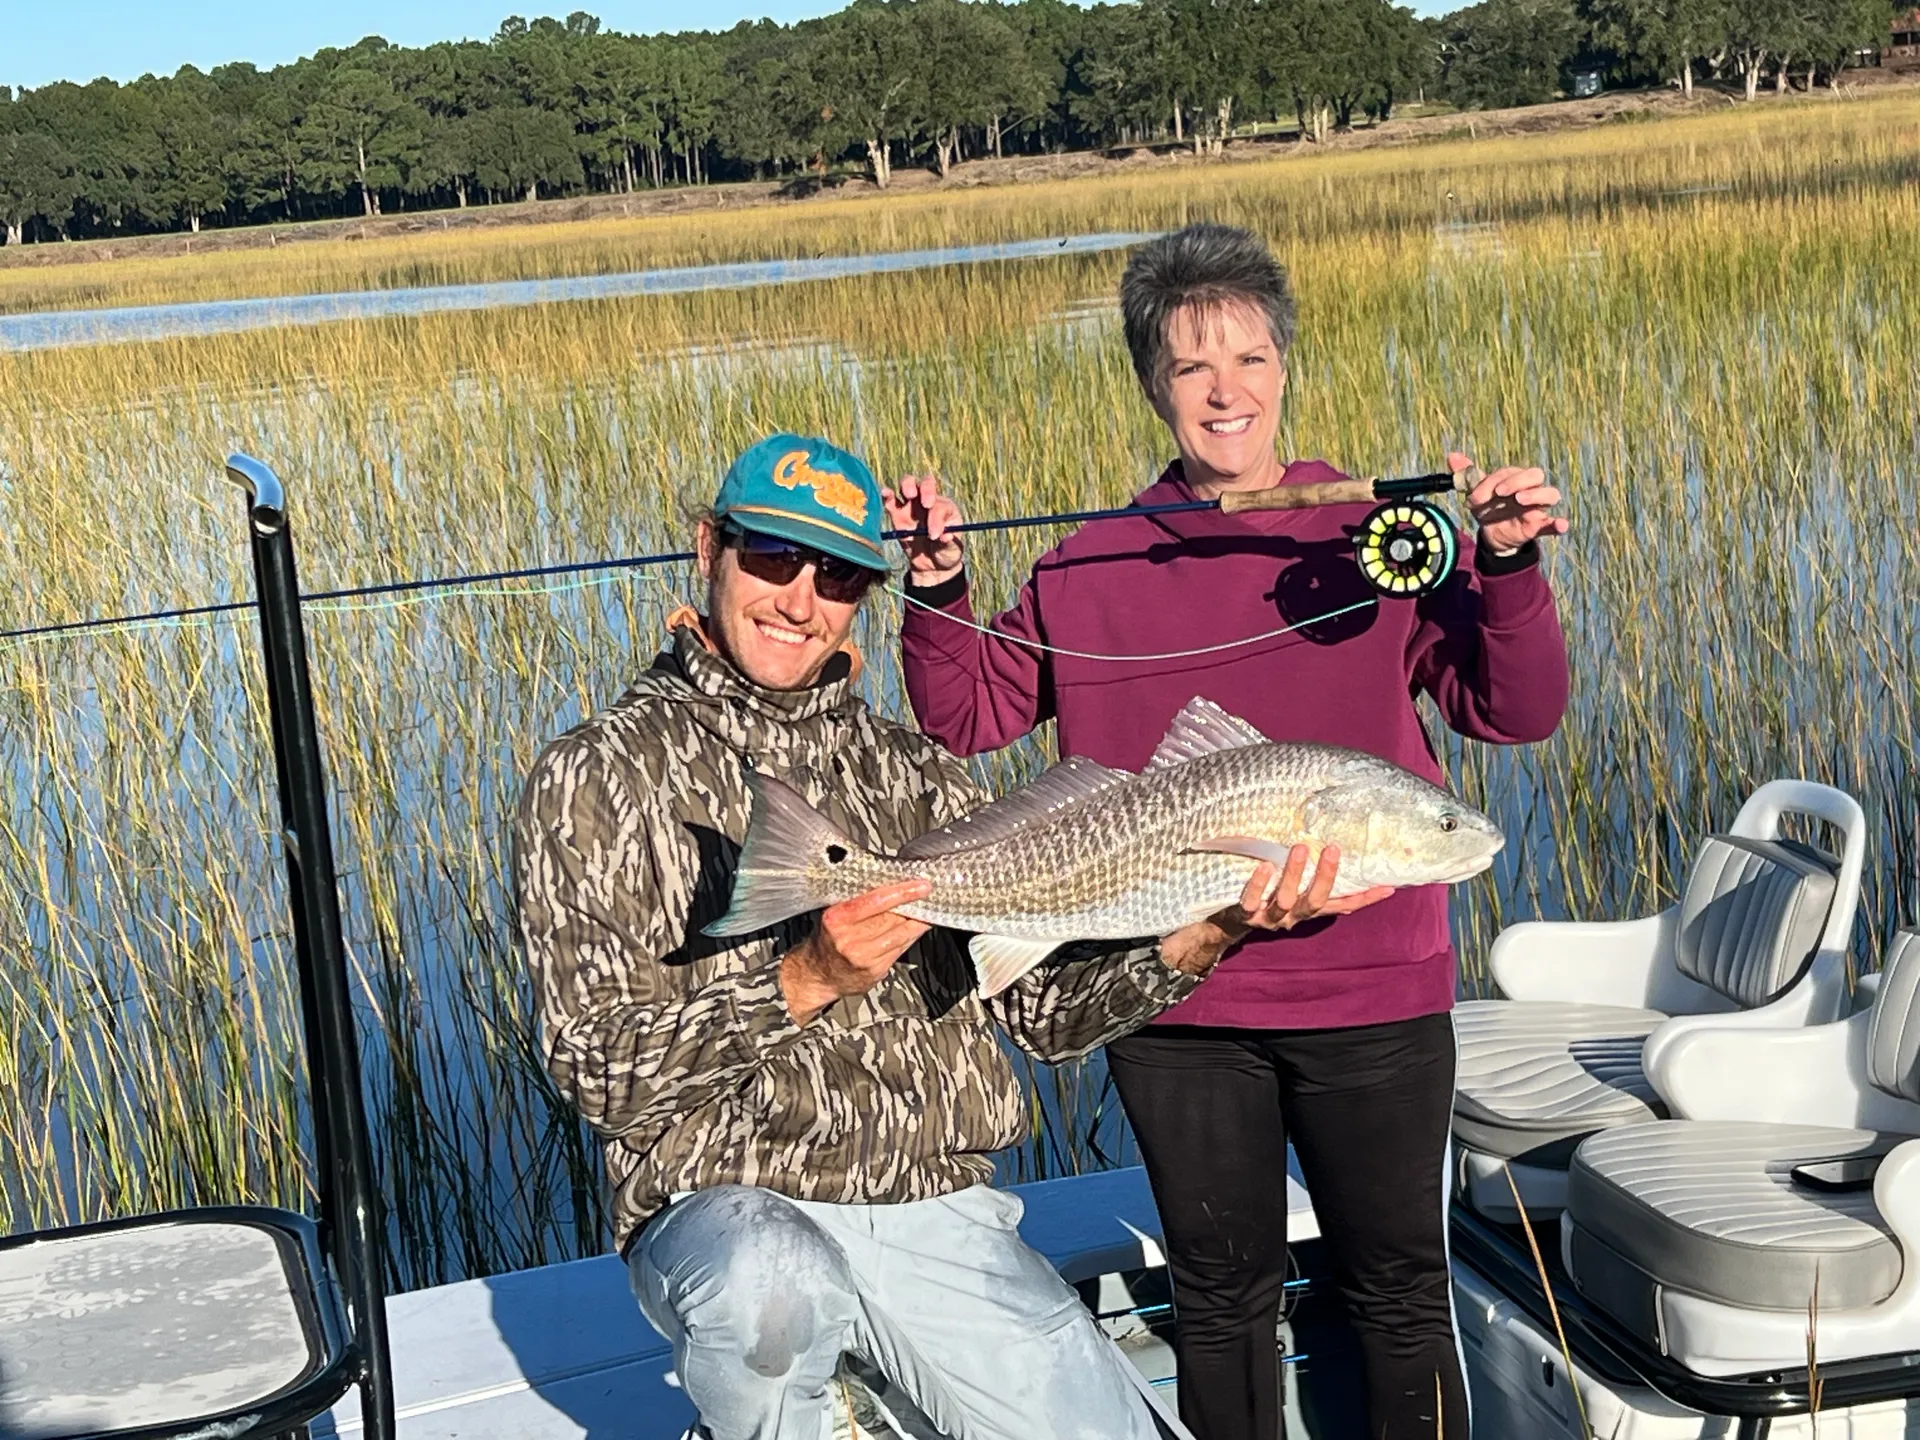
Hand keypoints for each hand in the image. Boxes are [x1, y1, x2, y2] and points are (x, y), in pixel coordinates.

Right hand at [779, 878, 932, 1022]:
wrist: (817, 975)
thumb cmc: (828, 940)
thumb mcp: (835, 915)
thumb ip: (859, 902)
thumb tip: (894, 885)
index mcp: (836, 919)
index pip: (876, 900)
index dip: (902, 892)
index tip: (920, 885)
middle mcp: (849, 939)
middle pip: (892, 917)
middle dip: (914, 904)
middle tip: (928, 892)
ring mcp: (863, 956)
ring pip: (901, 933)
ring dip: (918, 920)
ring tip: (928, 908)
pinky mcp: (875, 970)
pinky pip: (901, 948)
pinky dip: (912, 936)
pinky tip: (917, 928)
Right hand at [881, 474, 965, 586]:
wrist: (931, 564)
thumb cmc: (945, 553)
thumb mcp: (952, 551)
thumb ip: (949, 543)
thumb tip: (945, 536)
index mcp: (947, 508)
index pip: (940, 506)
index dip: (937, 519)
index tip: (934, 535)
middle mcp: (929, 501)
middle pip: (927, 483)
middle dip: (926, 490)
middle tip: (926, 505)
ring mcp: (912, 505)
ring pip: (909, 484)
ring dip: (908, 486)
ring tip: (909, 495)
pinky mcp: (897, 514)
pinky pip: (890, 500)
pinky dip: (887, 495)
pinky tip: (885, 493)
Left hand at [1160, 846, 1395, 977]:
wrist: (1217, 925)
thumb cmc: (1259, 896)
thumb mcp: (1287, 888)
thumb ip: (1307, 877)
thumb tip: (1331, 848)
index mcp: (1306, 910)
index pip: (1342, 904)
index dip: (1365, 898)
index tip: (1389, 886)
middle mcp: (1291, 917)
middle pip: (1316, 901)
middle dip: (1326, 876)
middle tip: (1332, 848)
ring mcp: (1267, 917)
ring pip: (1286, 900)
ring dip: (1293, 875)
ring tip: (1298, 848)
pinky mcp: (1244, 914)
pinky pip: (1251, 900)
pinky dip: (1258, 884)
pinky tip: (1263, 866)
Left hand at [1452, 451, 1569, 556]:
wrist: (1491, 534)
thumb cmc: (1488, 507)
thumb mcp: (1476, 492)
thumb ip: (1467, 474)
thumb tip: (1452, 455)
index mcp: (1514, 479)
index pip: (1510, 472)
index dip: (1494, 481)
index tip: (1477, 496)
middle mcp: (1528, 490)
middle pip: (1535, 475)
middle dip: (1518, 481)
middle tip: (1500, 492)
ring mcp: (1536, 507)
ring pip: (1550, 494)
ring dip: (1538, 495)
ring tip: (1521, 499)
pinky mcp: (1538, 526)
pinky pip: (1553, 524)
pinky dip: (1559, 524)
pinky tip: (1560, 525)